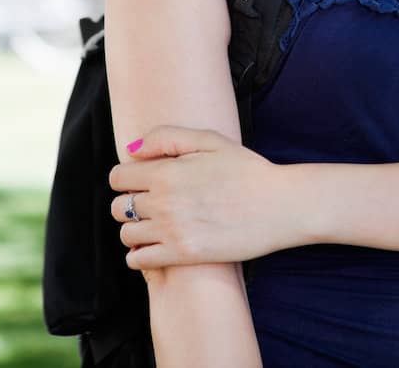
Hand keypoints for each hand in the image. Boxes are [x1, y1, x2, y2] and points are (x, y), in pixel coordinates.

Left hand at [108, 125, 293, 268]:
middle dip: (130, 204)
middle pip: (118, 207)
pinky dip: (140, 255)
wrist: (281, 205)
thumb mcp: (209, 140)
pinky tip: (158, 245)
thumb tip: (130, 150)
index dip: (127, 178)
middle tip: (152, 204)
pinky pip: (139, 260)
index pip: (118, 177)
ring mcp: (172, 231)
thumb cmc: (247, 169)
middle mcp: (164, 202)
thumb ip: (166, 138)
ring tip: (155, 226)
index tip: (143, 182)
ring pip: (126, 235)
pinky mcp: (184, 255)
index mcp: (166, 171)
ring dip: (135, 230)